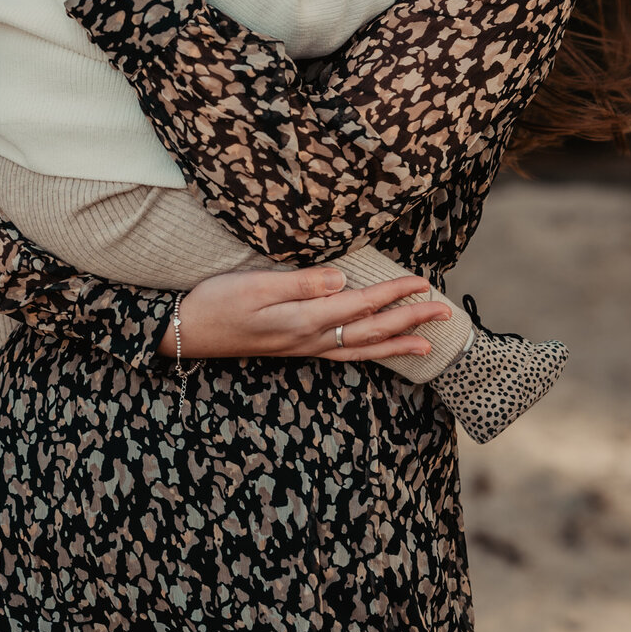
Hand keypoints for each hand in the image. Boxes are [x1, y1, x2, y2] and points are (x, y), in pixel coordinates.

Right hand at [159, 265, 451, 362]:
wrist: (186, 332)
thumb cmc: (217, 303)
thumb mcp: (255, 285)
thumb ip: (301, 283)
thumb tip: (342, 279)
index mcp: (304, 319)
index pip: (361, 304)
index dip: (394, 293)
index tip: (424, 282)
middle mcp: (310, 337)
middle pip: (370, 330)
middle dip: (409, 321)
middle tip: (444, 312)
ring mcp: (304, 347)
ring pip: (361, 346)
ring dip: (396, 343)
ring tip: (427, 343)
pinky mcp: (296, 348)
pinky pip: (344, 352)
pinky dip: (368, 351)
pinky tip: (378, 349)